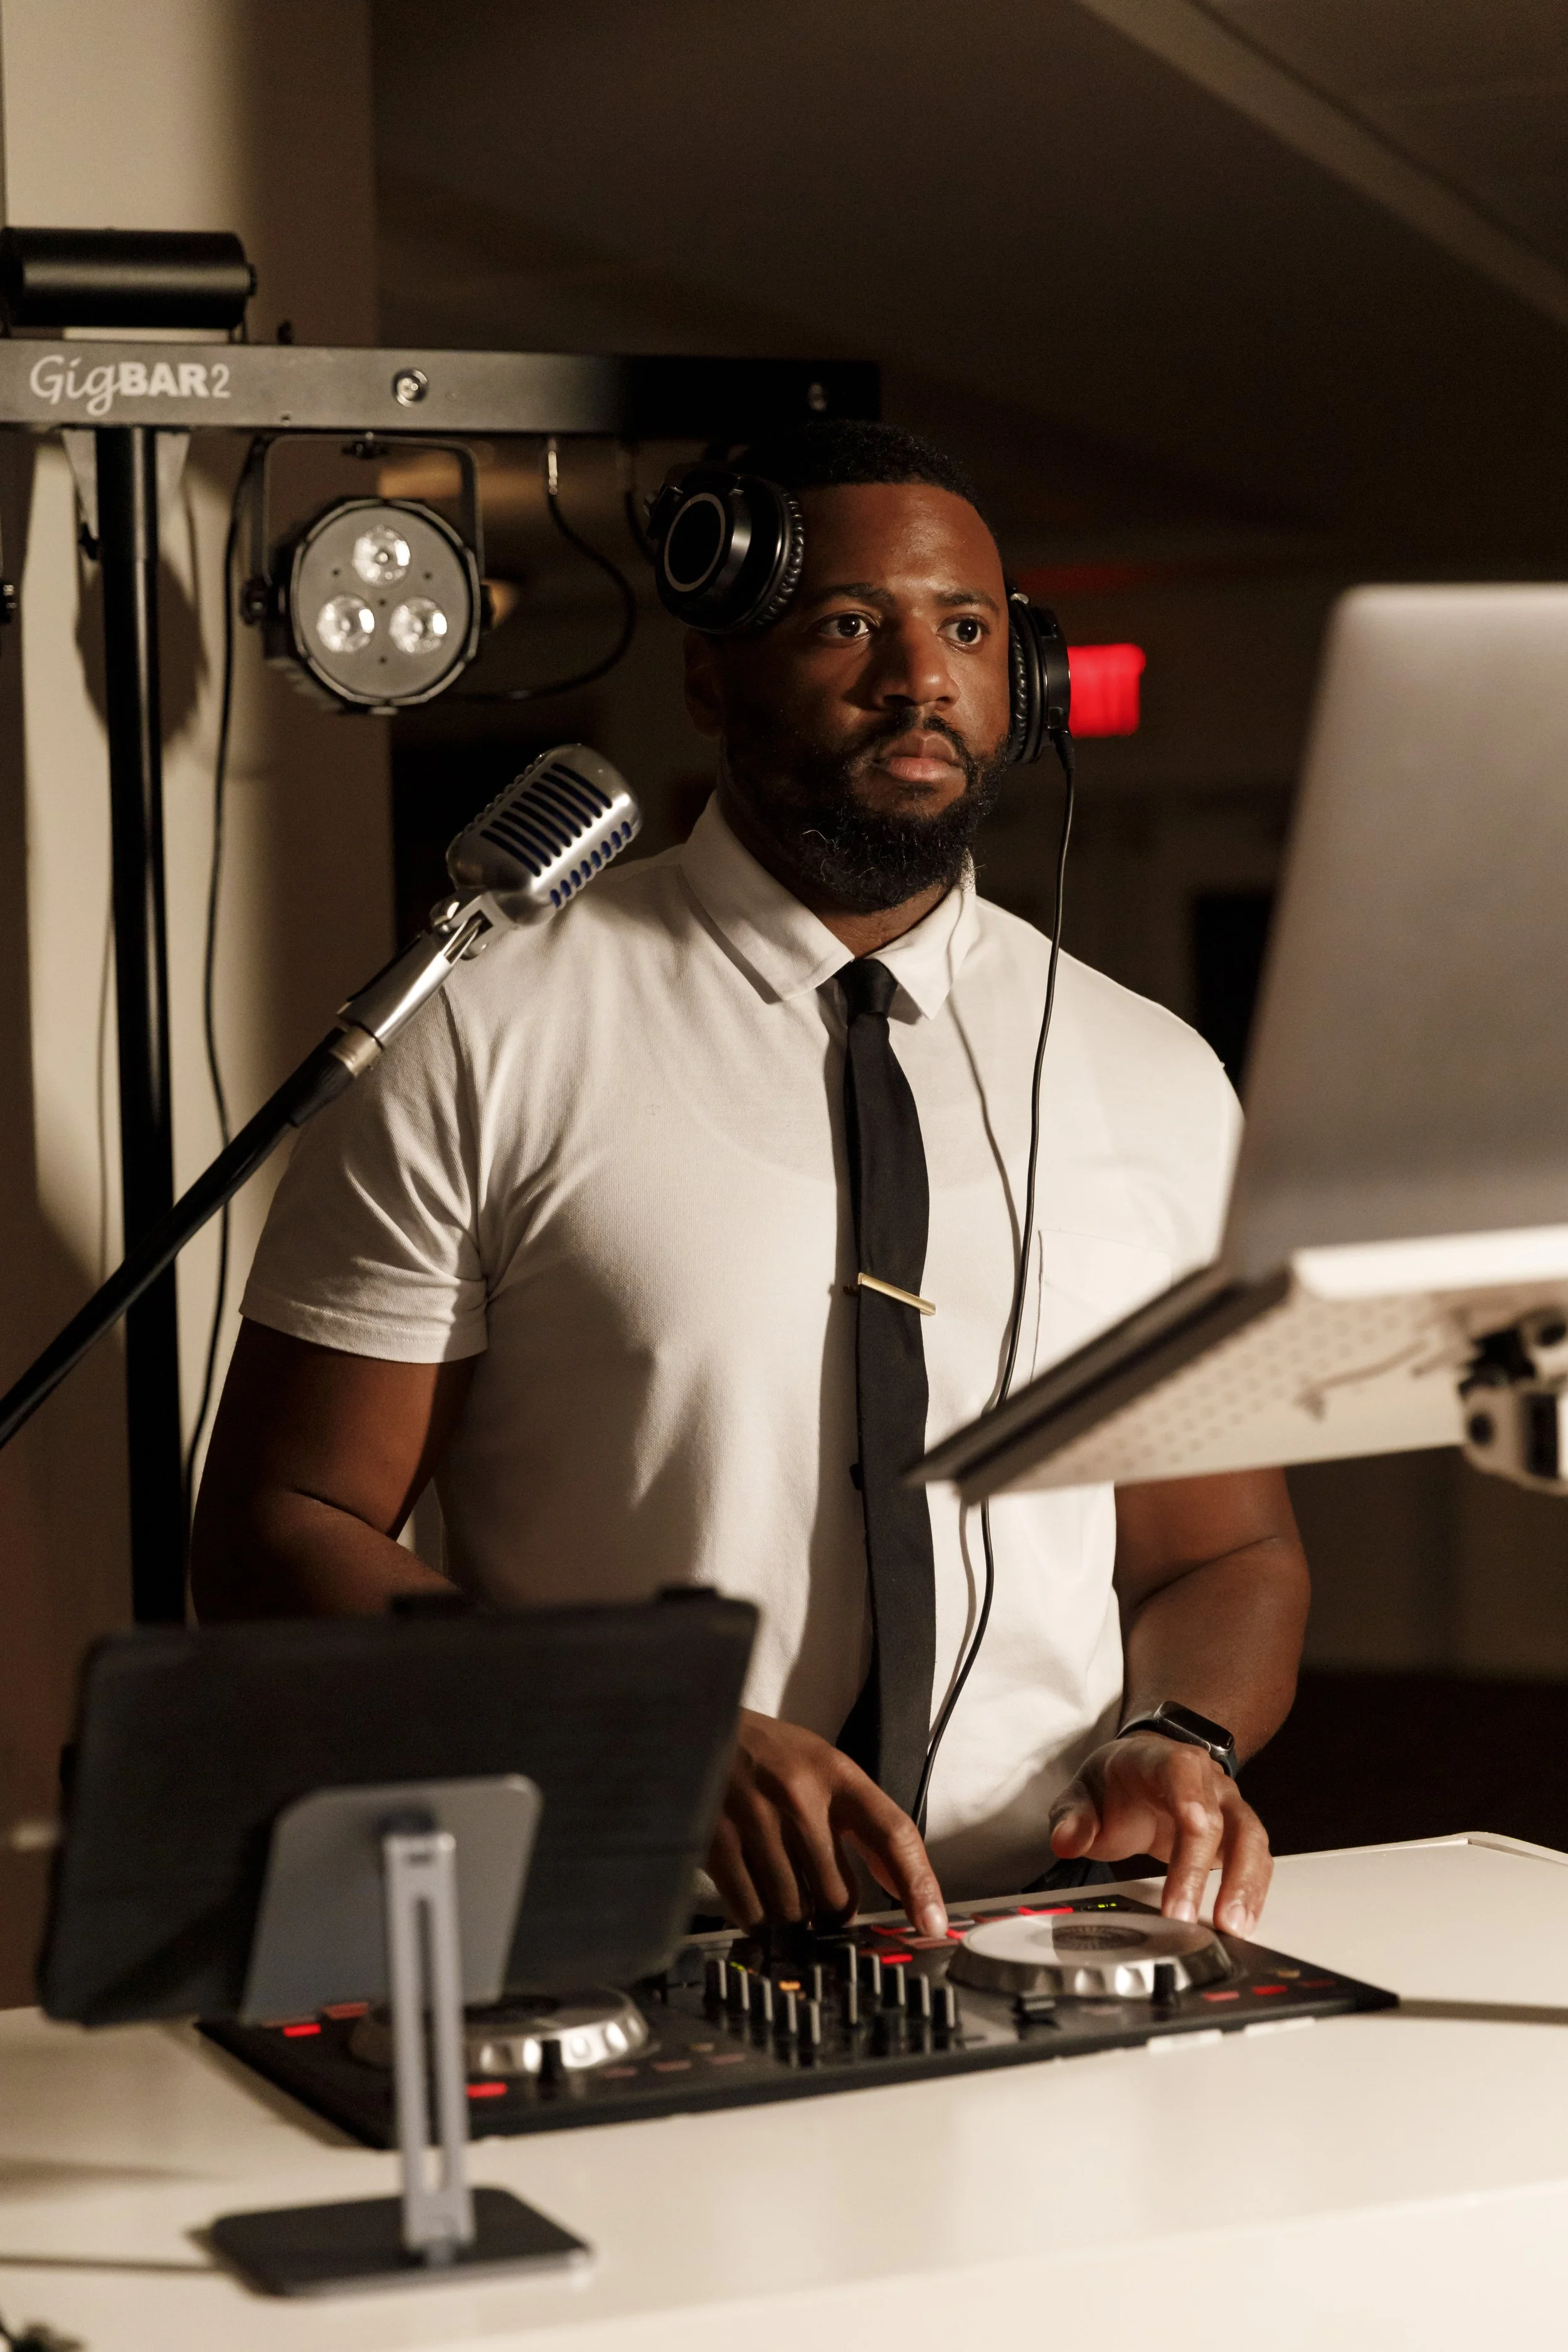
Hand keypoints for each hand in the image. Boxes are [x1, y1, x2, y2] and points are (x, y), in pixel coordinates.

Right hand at [708, 1709, 947, 1936]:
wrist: (693, 1724)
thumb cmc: (766, 1753)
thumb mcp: (820, 1766)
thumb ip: (860, 1820)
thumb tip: (903, 1887)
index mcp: (835, 1772)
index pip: (893, 1832)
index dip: (918, 1884)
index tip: (931, 1924)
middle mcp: (799, 1795)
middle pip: (837, 1895)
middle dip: (832, 1912)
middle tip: (820, 1901)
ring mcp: (755, 1819)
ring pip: (794, 1909)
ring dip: (792, 1917)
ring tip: (782, 1891)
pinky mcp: (715, 1840)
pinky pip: (751, 1909)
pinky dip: (757, 1917)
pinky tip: (754, 1896)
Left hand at [1048, 1734, 1270, 1935]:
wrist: (1144, 1775)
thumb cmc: (1118, 1784)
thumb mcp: (1083, 1793)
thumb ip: (1072, 1817)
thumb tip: (1067, 1841)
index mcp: (1163, 1761)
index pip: (1182, 1770)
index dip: (1191, 1796)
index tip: (1195, 1825)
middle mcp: (1205, 1780)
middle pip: (1216, 1817)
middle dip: (1199, 1868)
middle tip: (1182, 1913)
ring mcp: (1227, 1806)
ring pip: (1249, 1839)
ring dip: (1243, 1883)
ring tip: (1230, 1926)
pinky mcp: (1239, 1835)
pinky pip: (1257, 1860)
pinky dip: (1253, 1892)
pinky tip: (1240, 1923)